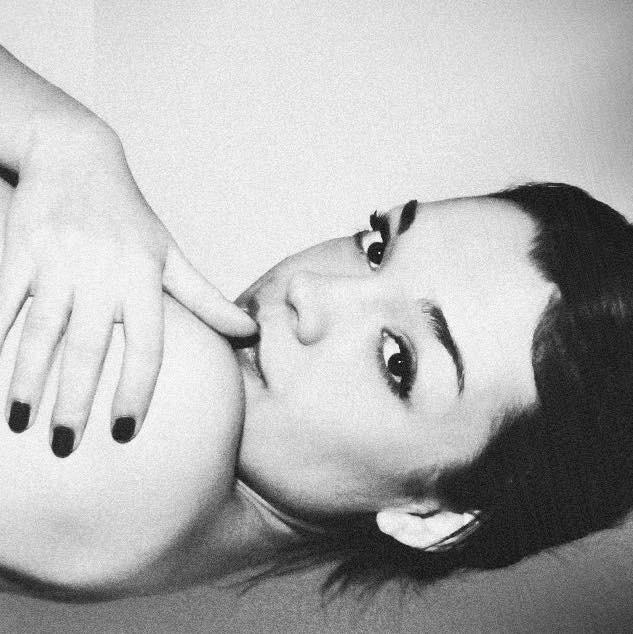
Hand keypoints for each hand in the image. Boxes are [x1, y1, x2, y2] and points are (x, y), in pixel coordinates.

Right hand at [0, 125, 255, 456]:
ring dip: (27, 379)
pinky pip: (5, 300)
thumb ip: (206, 298)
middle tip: (67, 445)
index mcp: (144, 277)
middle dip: (76, 399)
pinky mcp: (22, 249)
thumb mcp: (170, 254)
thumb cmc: (129, 216)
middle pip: (90, 346)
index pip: (148, 344)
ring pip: (42, 330)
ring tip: (20, 422)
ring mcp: (60, 260)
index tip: (125, 430)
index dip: (138, 389)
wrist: (76, 155)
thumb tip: (250, 333)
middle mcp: (104, 272)